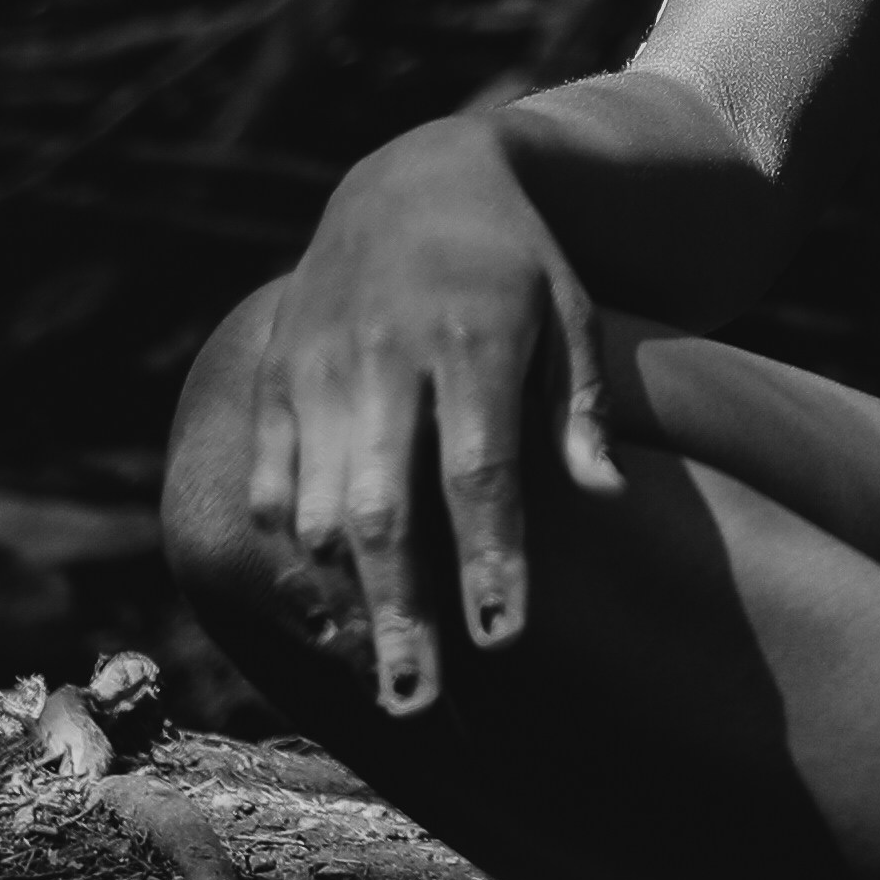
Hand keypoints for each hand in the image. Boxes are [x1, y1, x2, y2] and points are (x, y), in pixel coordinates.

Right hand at [247, 115, 627, 716]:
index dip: (489, 557)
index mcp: (472, 340)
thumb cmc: (515, 263)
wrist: (412, 177)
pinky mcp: (276, 377)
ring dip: (345, 597)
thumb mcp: (571, 312)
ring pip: (317, 508)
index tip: (503, 639)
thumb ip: (583, 407)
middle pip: (384, 507)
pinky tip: (328, 604)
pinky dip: (295, 550)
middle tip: (418, 702)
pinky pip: (273, 483)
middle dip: (399, 609)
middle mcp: (384, 357)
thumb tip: (607, 498)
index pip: (480, 470)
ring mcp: (319, 368)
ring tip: (382, 669)